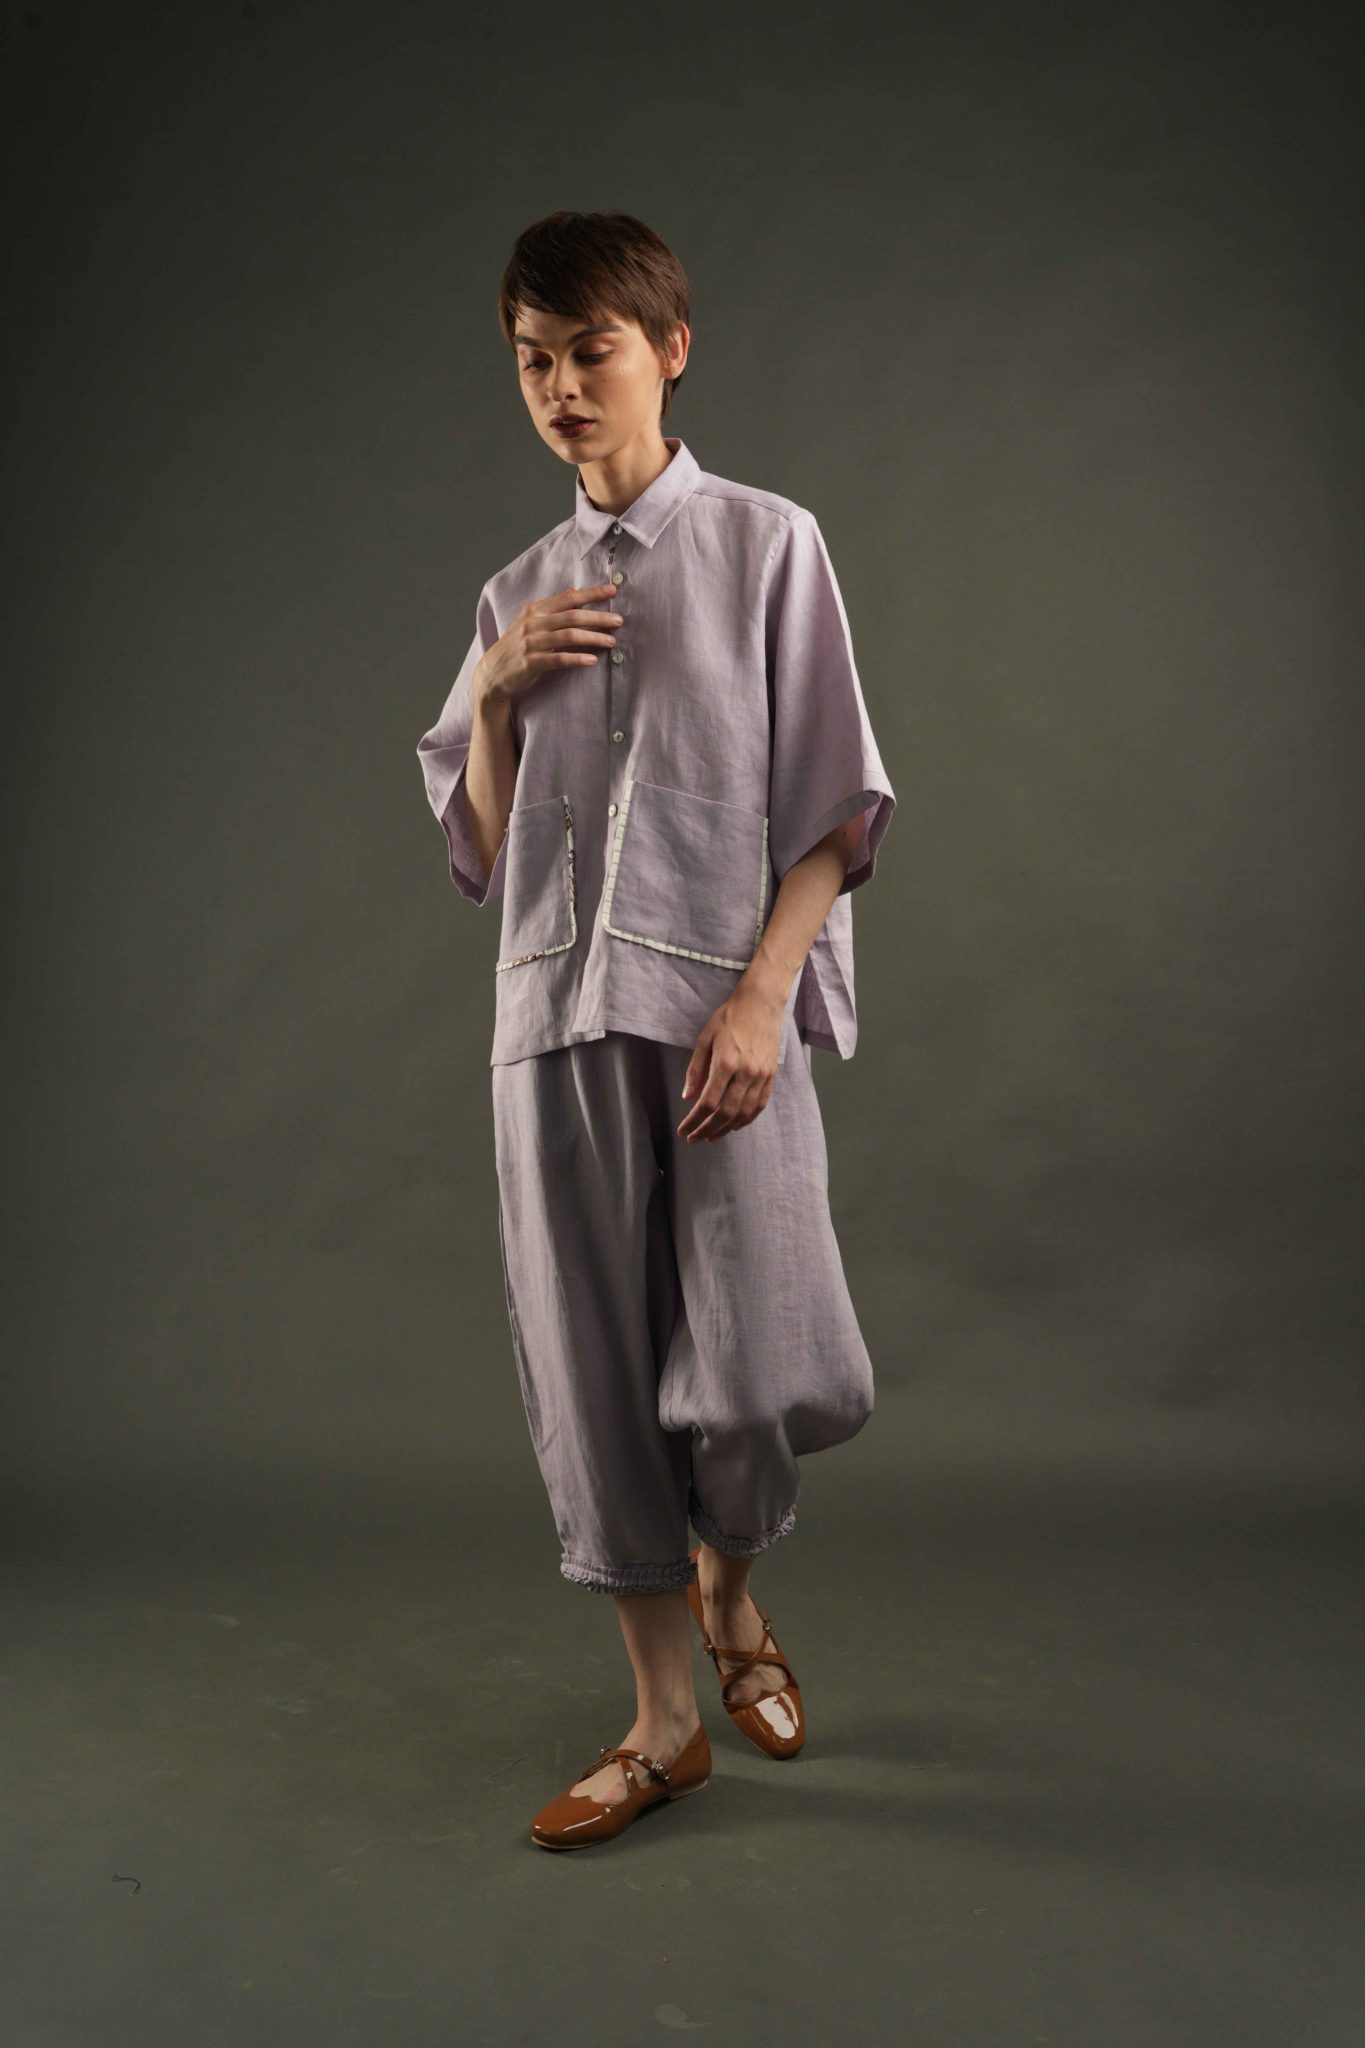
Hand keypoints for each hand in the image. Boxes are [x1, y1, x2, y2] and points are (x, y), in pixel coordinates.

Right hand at [475, 582, 622, 711]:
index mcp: (535, 610)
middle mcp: (533, 623)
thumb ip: (552, 607)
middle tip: (619, 620)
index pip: (569, 598)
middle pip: (573, 616)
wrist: (492, 672)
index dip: (592, 593)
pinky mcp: (531, 663)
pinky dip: (578, 658)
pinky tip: (593, 660)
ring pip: (569, 636)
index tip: (613, 590)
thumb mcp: (530, 622)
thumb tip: (573, 591)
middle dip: (598, 617)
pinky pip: (559, 659)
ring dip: (593, 638)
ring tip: (611, 642)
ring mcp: (531, 643)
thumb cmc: (516, 646)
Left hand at [676, 985, 784, 1141]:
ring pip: (743, 1113)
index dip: (694, 1121)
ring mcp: (761, 1076)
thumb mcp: (705, 1038)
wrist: (761, 1004)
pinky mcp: (771, 1076)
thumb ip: (695, 1069)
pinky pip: (759, 1105)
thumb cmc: (730, 1017)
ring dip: (725, 1129)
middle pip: (725, 1113)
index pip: (708, 1102)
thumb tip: (688, 1097)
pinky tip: (734, 1125)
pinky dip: (746, 1120)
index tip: (684, 1130)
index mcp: (726, 1063)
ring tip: (710, 1136)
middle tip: (694, 1138)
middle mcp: (746, 1073)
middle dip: (707, 1129)